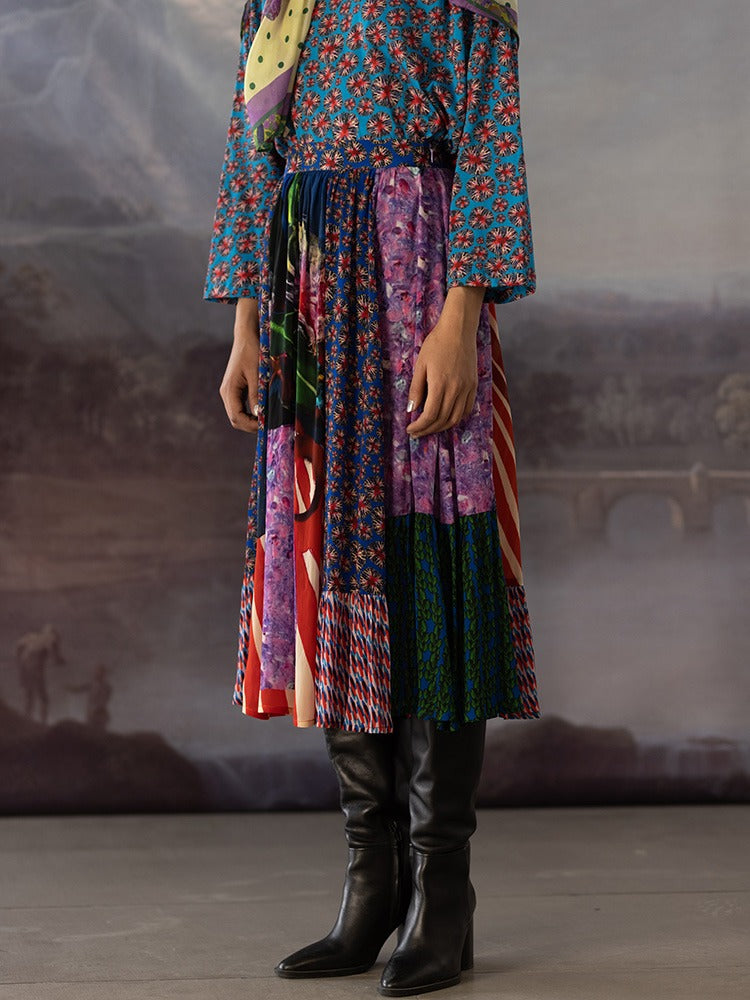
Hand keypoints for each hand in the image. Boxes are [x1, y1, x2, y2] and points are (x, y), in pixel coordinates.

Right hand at [219, 296, 260, 432]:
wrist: (247, 334)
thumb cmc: (252, 351)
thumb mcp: (257, 373)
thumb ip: (257, 395)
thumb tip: (259, 415)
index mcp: (229, 390)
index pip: (236, 417)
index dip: (251, 425)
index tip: (267, 425)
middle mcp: (227, 393)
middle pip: (236, 419)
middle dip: (251, 425)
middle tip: (269, 425)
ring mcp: (231, 391)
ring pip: (238, 414)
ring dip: (252, 420)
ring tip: (268, 419)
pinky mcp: (236, 388)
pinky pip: (242, 407)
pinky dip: (252, 413)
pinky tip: (264, 411)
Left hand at [405, 285, 484, 438]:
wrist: (459, 330)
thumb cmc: (436, 344)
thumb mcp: (420, 365)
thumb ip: (416, 389)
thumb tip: (412, 410)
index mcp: (440, 384)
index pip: (430, 415)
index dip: (420, 426)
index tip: (410, 429)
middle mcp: (456, 389)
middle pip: (443, 420)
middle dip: (428, 430)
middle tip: (416, 432)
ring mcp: (467, 388)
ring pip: (456, 418)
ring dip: (442, 427)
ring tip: (429, 428)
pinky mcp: (474, 385)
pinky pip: (466, 409)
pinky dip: (456, 418)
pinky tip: (446, 418)